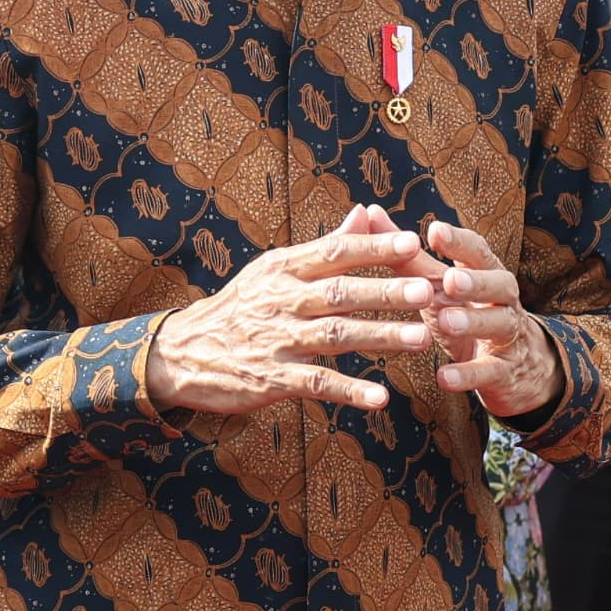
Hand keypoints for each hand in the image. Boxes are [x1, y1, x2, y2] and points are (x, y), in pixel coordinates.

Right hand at [142, 206, 442, 415]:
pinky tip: (380, 398)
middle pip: (340, 292)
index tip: (412, 243)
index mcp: (285, 269)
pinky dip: (349, 391)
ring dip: (379, 337)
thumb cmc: (242, 306)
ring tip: (420, 338)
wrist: (184, 352)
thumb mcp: (275, 269)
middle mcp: (282, 300)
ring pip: (335, 336)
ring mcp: (277, 339)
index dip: (373, 248)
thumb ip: (325, 245)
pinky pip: (316, 384)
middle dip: (385, 292)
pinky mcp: (272, 378)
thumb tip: (365, 211)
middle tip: (425, 291)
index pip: (334, 252)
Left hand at [418, 219, 556, 417]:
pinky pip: (489, 371)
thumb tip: (370, 213)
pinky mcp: (504, 371)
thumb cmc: (466, 311)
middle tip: (450, 279)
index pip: (477, 251)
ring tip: (447, 322)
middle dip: (475, 281)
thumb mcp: (438, 284)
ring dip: (473, 322)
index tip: (435, 231)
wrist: (514, 365)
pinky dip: (467, 374)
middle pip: (498, 283)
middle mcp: (503, 299)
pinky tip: (443, 377)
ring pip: (498, 324)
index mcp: (486, 272)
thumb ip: (407, 254)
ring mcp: (507, 335)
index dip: (458, 242)